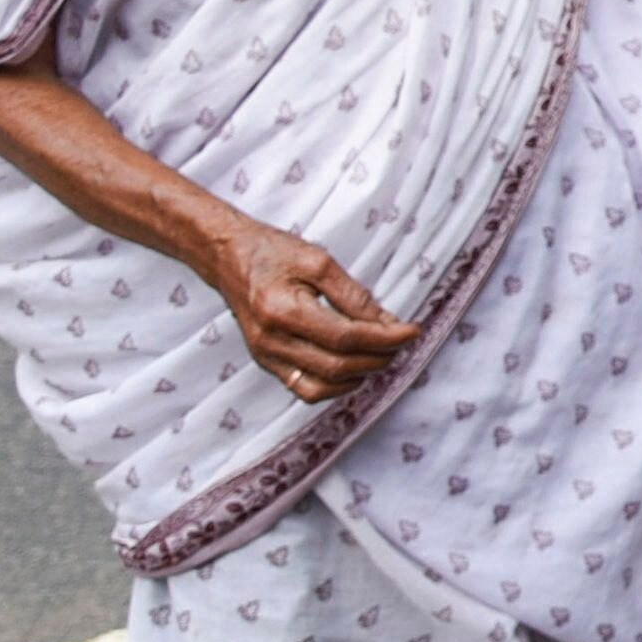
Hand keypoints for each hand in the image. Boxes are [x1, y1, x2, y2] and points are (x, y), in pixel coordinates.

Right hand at [199, 211, 418, 400]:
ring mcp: (265, 356)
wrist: (229, 258)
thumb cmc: (272, 253)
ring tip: (382, 355)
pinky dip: (334, 386)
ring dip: (359, 375)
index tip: (412, 331)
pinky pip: (303, 388)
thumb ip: (354, 295)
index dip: (385, 339)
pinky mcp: (266, 362)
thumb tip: (387, 323)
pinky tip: (354, 370)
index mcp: (282, 311)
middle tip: (401, 343)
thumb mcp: (319, 261)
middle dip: (377, 358)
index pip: (345, 338)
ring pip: (321, 385)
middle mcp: (271, 340)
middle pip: (336, 366)